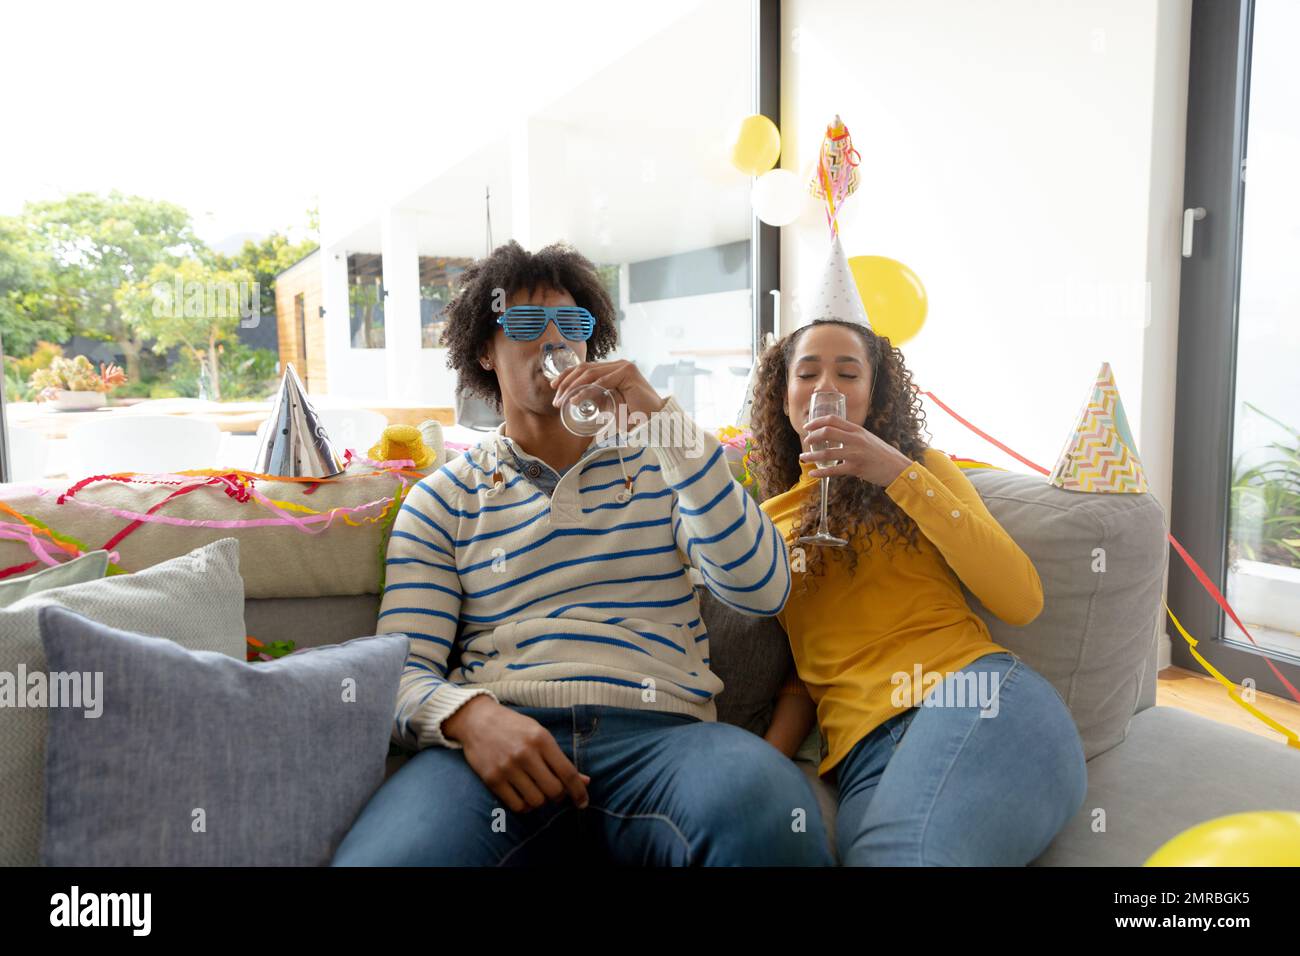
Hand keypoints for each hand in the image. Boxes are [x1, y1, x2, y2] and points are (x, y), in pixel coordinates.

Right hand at [443, 696, 591, 812]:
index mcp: (541, 739)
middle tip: (555, 792)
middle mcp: (525, 753)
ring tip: (537, 791)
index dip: (579, 791)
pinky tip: (524, 797)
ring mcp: (507, 767)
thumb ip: (560, 758)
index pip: (568, 772)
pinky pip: (517, 806)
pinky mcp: (492, 779)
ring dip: (540, 801)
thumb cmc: (514, 727)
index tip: (583, 802)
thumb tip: (585, 782)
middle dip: (559, 796)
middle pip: (554, 791)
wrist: (477, 720)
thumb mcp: (540, 734)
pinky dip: (525, 806)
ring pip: (536, 801)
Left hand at [551, 358, 666, 421]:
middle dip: (566, 382)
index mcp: (613, 370)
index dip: (567, 375)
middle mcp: (618, 365)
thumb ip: (596, 398)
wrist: (656, 420)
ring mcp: (623, 366)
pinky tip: (575, 399)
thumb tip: (575, 398)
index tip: (554, 386)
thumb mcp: (610, 405)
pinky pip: (601, 381)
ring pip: (590, 373)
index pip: (585, 368)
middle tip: (556, 397)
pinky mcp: (628, 372)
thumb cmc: (636, 415)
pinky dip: (586, 390)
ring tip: (562, 400)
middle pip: (584, 368)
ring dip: (572, 387)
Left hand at [800, 414, 913, 486]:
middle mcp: (855, 439)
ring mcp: (855, 453)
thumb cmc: (882, 454)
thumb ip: (853, 435)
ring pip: (827, 452)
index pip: (832, 419)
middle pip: (827, 432)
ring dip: (812, 456)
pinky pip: (834, 470)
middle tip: (806, 441)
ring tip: (803, 457)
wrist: (897, 467)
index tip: (807, 426)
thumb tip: (836, 435)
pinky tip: (813, 474)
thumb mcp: (868, 438)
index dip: (816, 422)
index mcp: (857, 429)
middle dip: (812, 436)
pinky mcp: (856, 468)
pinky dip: (821, 472)